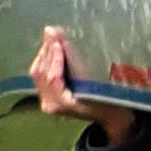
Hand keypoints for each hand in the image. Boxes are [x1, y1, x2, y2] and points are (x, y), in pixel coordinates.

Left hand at [29, 25, 134, 145]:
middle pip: (41, 73)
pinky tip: (50, 48)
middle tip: (52, 31)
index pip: (52, 77)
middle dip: (47, 51)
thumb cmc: (110, 104)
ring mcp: (47, 101)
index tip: (57, 42)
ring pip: (38, 73)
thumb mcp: (97, 85)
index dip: (54, 58)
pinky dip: (45, 60)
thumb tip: (62, 41)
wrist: (112, 119)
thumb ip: (77, 64)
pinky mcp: (47, 96)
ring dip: (45, 53)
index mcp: (61, 104)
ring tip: (51, 35)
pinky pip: (41, 76)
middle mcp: (50, 104)